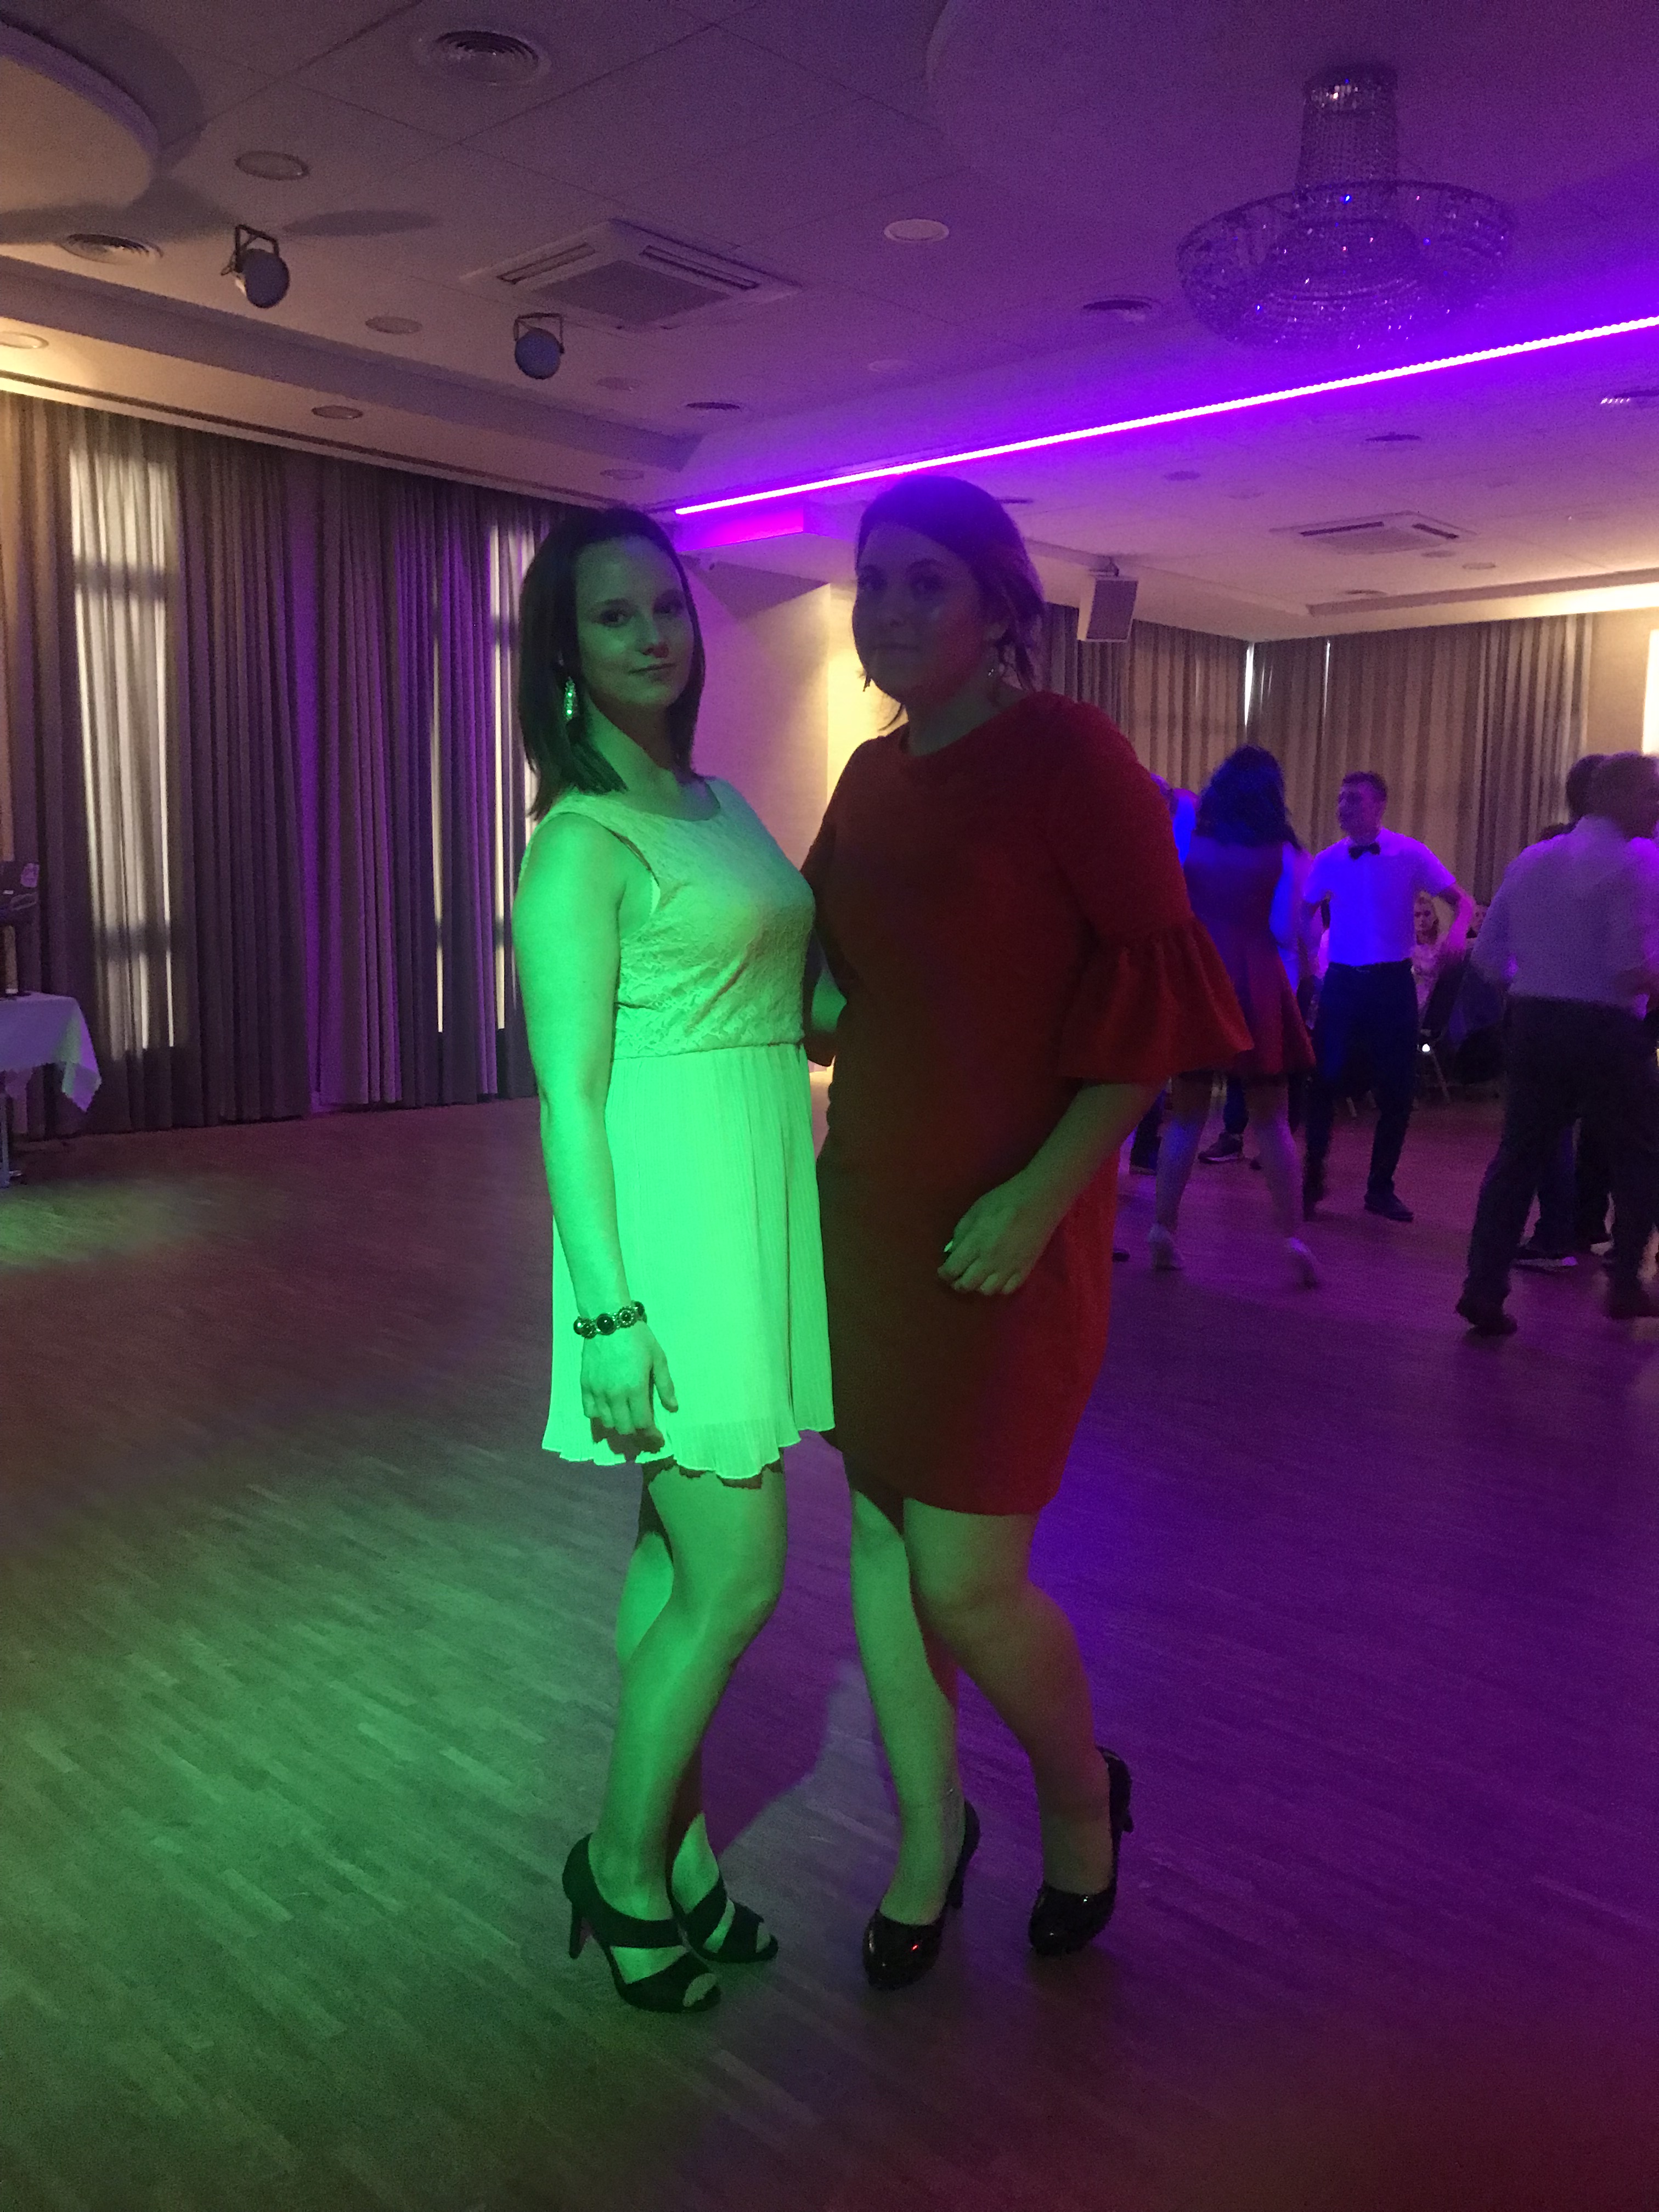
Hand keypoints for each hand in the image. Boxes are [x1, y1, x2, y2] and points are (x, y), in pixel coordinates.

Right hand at [581, 1324, 677, 1450]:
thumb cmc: (638, 1337)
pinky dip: (599, 1416)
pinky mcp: (585, 1385)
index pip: (642, 1424)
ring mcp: (597, 1391)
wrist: (608, 1320)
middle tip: (643, 1428)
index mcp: (635, 1389)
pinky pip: (589, 1411)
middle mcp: (614, 1395)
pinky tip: (607, 1411)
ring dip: (618, 1425)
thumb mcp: (658, 1358)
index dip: (651, 1435)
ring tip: (626, 1418)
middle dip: (636, 1433)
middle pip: (623, 1428)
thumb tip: (673, 1408)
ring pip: (606, 1423)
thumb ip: (665, 1386)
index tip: (658, 1439)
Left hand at [939, 1174, 1058, 1296]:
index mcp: (975, 1243)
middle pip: (968, 1284)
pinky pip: (1008, 1289)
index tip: (943, 1271)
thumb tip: (952, 1253)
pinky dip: (999, 1287)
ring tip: (978, 1276)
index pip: (953, 1270)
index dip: (944, 1273)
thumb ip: (961, 1234)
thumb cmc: (1003, 1200)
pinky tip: (996, 1277)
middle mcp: (990, 1260)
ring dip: (978, 1286)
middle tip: (957, 1277)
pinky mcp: (1025, 1270)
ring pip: (987, 1291)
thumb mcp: (974, 1211)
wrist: (1039, 1200)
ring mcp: (1009, 1267)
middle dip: (957, 1283)